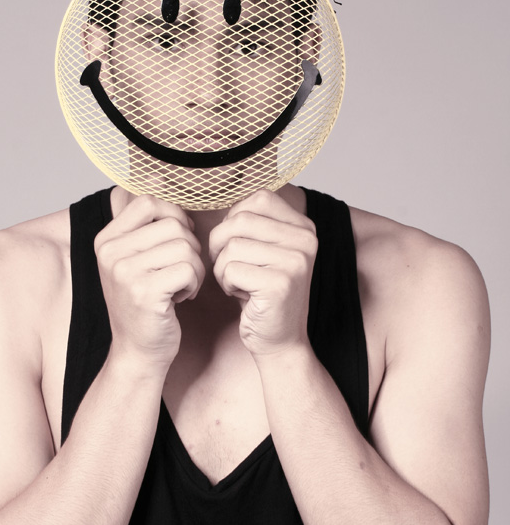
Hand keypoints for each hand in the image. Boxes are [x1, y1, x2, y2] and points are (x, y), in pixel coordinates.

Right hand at [95, 194, 204, 368]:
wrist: (138, 351)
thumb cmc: (147, 301)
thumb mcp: (138, 256)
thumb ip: (146, 219)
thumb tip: (159, 173)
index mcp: (105, 238)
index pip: (149, 200)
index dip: (173, 217)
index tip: (176, 242)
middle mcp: (108, 252)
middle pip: (173, 224)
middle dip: (189, 248)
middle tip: (180, 271)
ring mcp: (123, 272)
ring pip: (185, 246)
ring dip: (193, 267)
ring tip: (179, 285)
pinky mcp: (143, 292)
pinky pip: (189, 268)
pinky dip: (194, 284)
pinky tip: (181, 298)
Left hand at [209, 190, 316, 357]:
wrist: (280, 340)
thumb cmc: (261, 292)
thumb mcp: (262, 248)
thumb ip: (251, 219)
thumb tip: (216, 183)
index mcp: (304, 225)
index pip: (255, 200)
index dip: (234, 223)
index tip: (240, 248)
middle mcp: (306, 239)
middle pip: (238, 221)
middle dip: (221, 247)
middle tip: (233, 268)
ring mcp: (296, 261)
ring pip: (231, 247)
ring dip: (224, 269)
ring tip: (242, 284)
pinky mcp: (280, 284)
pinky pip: (230, 270)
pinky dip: (227, 285)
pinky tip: (244, 297)